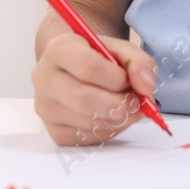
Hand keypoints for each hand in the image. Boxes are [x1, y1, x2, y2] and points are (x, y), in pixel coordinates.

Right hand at [33, 32, 158, 146]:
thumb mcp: (120, 50)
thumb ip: (139, 62)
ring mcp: (45, 106)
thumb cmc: (98, 58)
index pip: (87, 67)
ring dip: (117, 119)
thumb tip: (145, 87)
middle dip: (118, 104)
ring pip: (86, 122)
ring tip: (127, 108)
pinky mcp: (53, 130)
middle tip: (136, 103)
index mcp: (58, 49)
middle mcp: (44, 78)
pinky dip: (108, 131)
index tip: (129, 81)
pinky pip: (85, 138)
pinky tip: (112, 118)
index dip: (116, 78)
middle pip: (83, 99)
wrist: (76, 68)